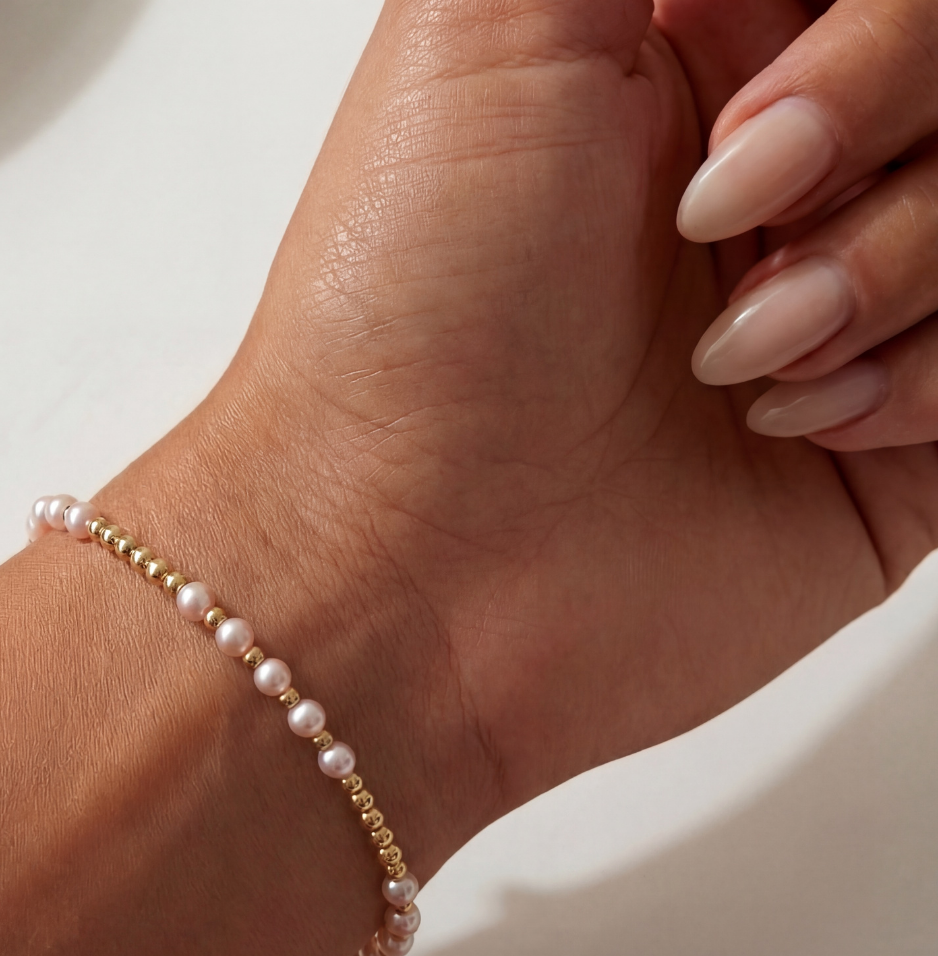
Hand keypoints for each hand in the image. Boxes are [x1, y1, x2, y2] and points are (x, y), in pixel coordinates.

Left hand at [116, 0, 937, 846]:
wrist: (405, 566)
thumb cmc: (404, 320)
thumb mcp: (483, 26)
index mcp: (695, 46)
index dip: (860, 22)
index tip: (745, 92)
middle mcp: (782, 168)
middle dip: (878, 105)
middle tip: (720, 207)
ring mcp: (845, 302)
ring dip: (892, 260)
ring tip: (735, 353)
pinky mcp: (892, 438)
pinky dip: (921, 376)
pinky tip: (785, 423)